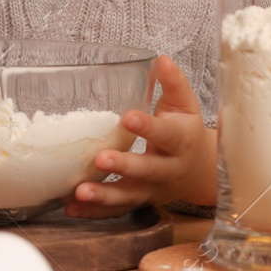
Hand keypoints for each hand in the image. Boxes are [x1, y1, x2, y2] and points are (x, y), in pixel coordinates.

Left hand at [65, 56, 215, 218]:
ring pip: (129, 196)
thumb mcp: (184, 106)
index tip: (128, 118)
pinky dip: (93, 212)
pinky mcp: (138, 203)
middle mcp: (167, 169)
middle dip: (124, 167)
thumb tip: (161, 58)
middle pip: (147, 170)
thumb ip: (173, 83)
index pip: (166, 134)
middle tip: (100, 159)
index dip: (148, 127)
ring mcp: (152, 190)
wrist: (200, 172)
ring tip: (79, 193)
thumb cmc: (184, 131)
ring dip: (103, 197)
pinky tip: (70, 208)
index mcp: (180, 141)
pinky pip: (115, 211)